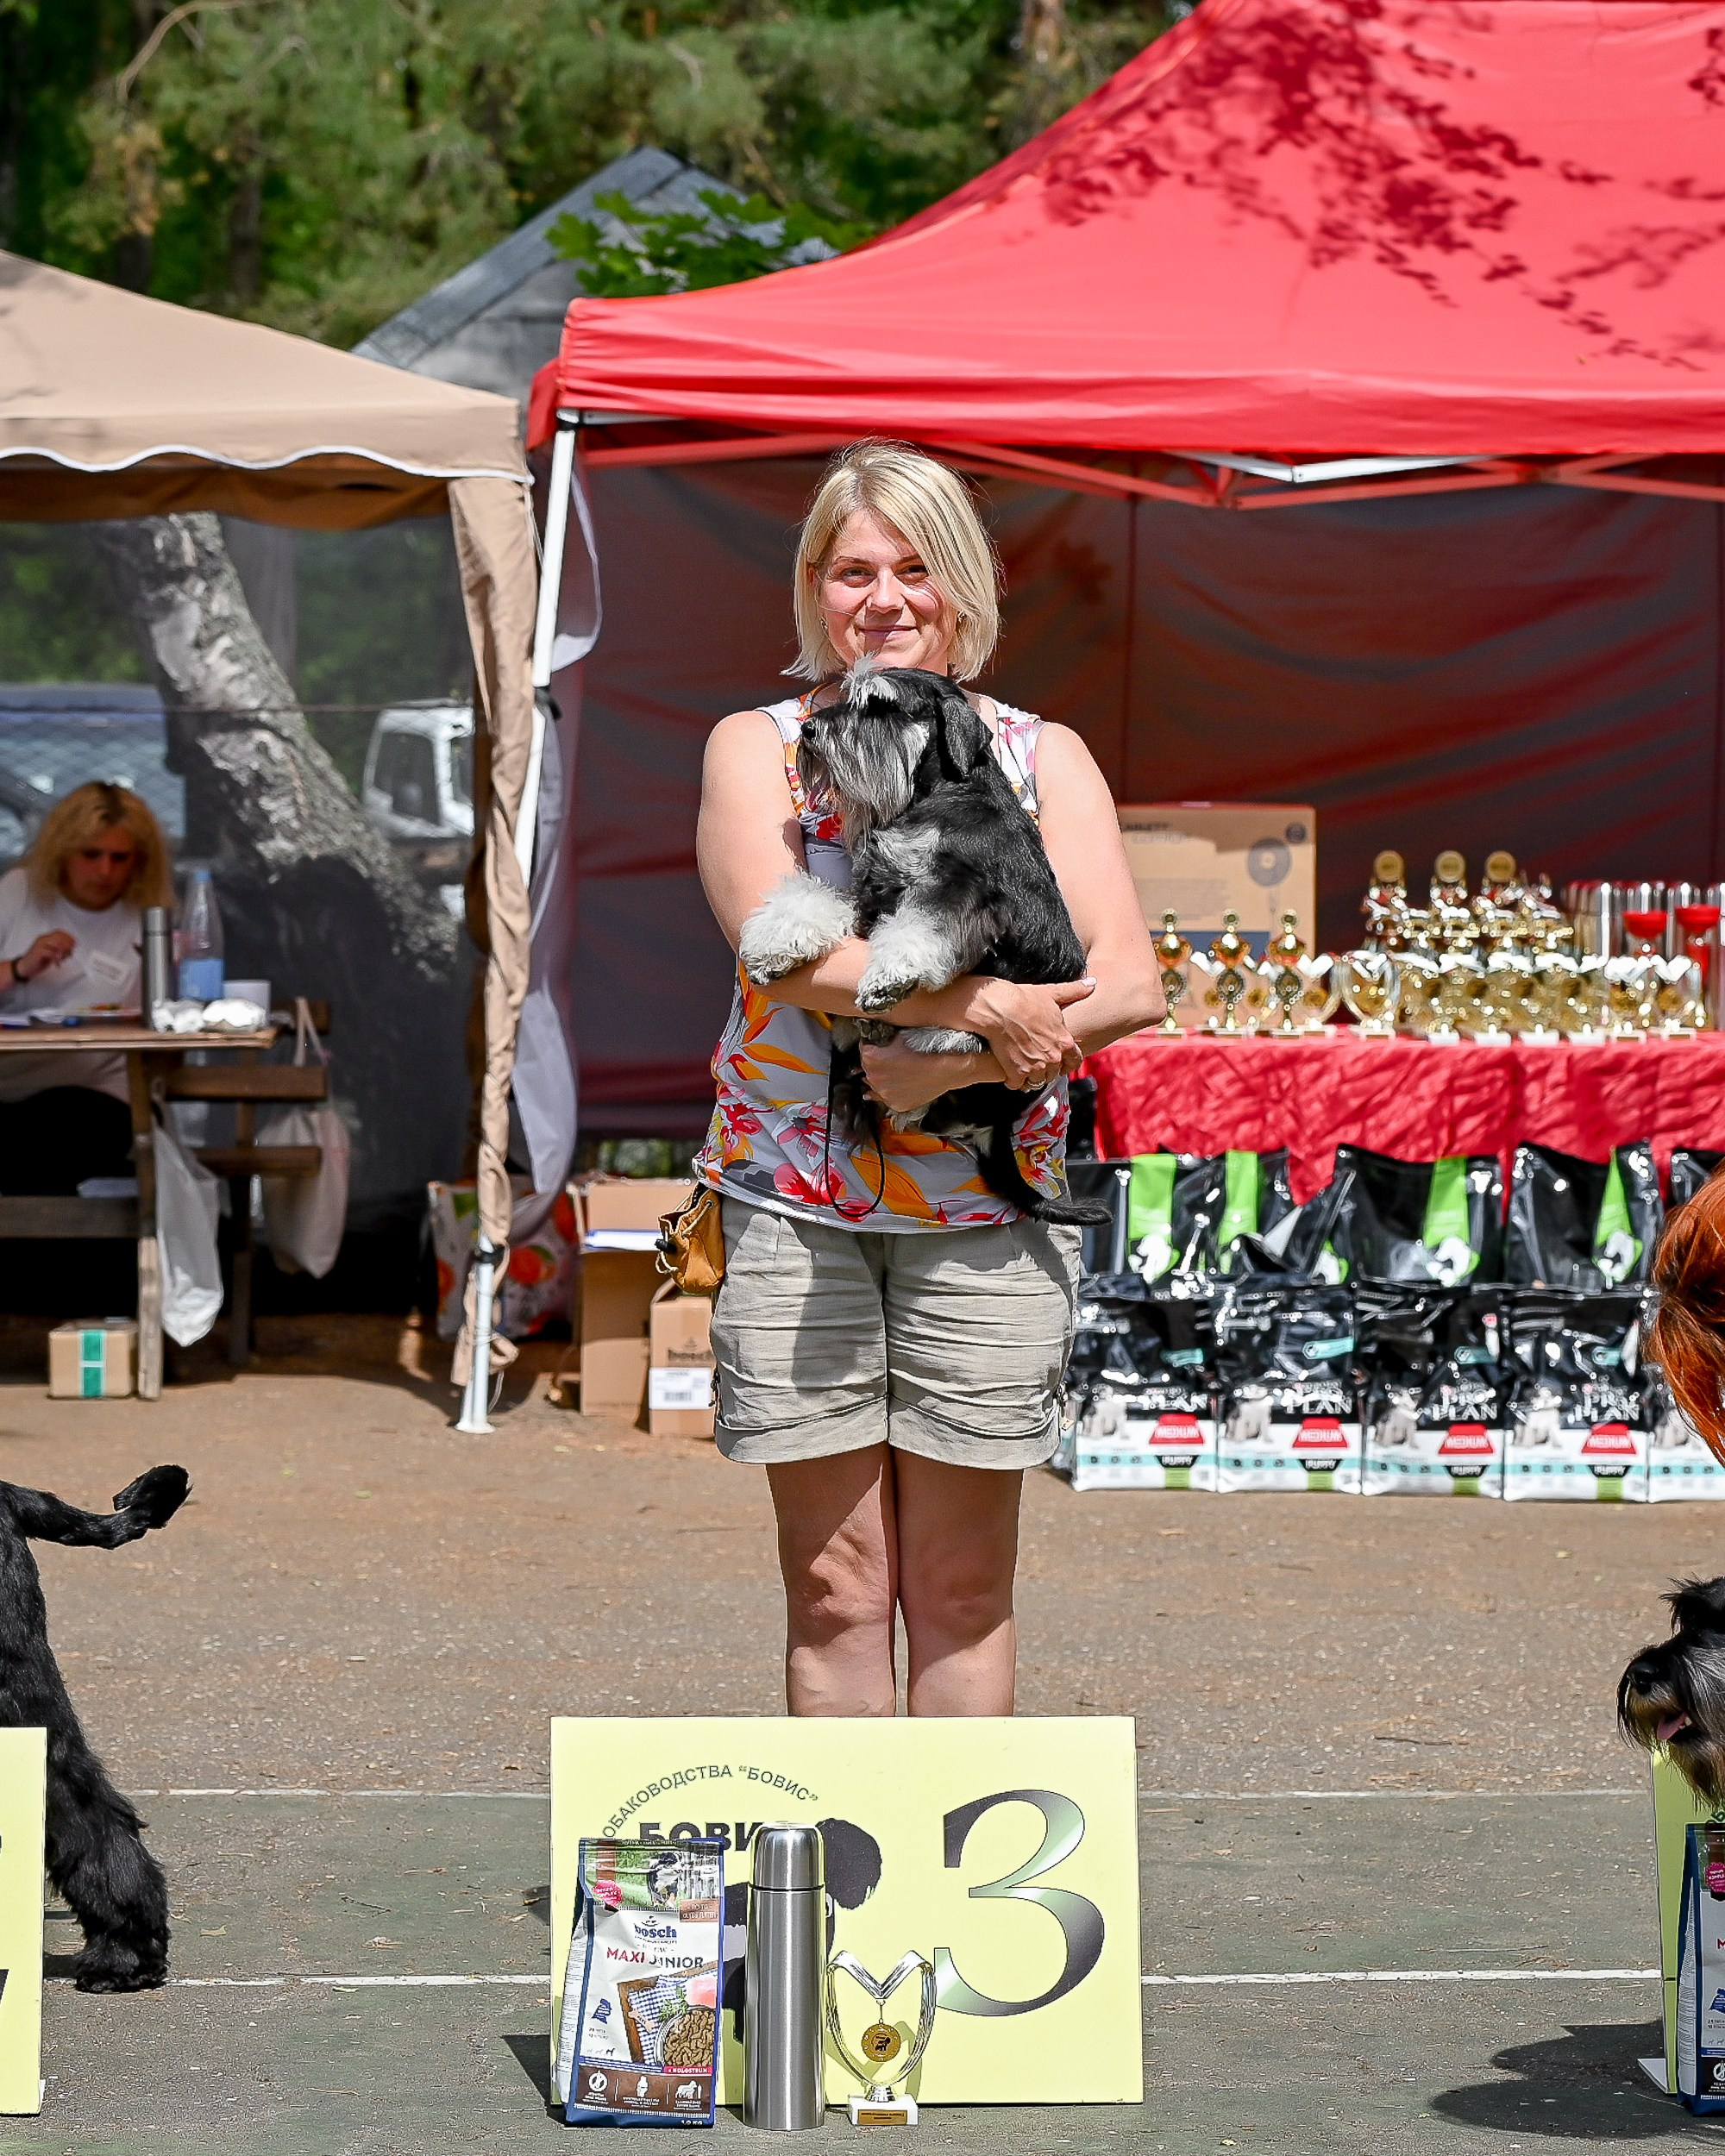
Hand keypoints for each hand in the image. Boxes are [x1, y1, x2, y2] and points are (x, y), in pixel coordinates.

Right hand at [14, 930, 72, 983]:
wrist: (24, 968)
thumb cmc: (38, 961)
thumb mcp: (51, 953)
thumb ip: (59, 950)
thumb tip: (71, 949)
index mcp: (45, 938)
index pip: (59, 932)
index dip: (69, 937)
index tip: (75, 944)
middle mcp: (42, 939)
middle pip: (59, 937)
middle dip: (68, 945)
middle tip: (70, 953)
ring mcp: (40, 945)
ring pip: (57, 944)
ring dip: (64, 952)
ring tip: (64, 959)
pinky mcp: (38, 952)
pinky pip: (51, 953)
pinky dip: (57, 959)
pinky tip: (57, 963)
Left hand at [859, 1037, 978, 1118]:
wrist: (946, 1068)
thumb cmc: (926, 1050)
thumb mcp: (900, 1036)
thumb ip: (882, 1039)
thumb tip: (874, 1040)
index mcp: (872, 1058)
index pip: (863, 1050)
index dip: (871, 1047)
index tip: (876, 1046)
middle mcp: (874, 1077)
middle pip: (867, 1068)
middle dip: (875, 1063)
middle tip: (888, 1059)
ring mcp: (884, 1093)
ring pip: (874, 1084)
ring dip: (880, 1078)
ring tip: (893, 1072)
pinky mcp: (895, 1104)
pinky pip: (885, 1098)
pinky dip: (889, 1092)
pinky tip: (893, 1086)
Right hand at [964, 977, 1093, 1089]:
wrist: (999, 1008)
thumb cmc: (1024, 999)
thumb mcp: (1051, 993)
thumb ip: (1073, 991)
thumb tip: (1092, 983)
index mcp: (1064, 1041)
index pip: (1074, 1061)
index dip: (1066, 1063)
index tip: (1059, 1063)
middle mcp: (1052, 1058)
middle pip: (1053, 1074)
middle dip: (1046, 1069)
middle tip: (1035, 1062)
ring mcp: (1035, 1067)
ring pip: (1036, 1081)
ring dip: (1030, 1077)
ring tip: (1021, 1067)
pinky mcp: (1016, 1072)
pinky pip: (1017, 1084)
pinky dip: (1012, 1080)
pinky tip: (1008, 1071)